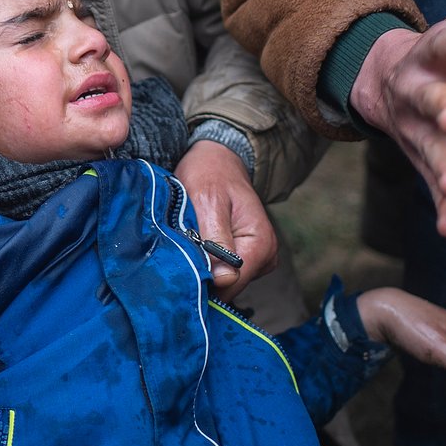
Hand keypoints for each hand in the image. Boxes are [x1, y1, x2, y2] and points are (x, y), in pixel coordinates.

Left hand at [174, 141, 276, 299]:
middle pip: (228, 286)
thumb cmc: (210, 175)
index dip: (203, 281)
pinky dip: (207, 261)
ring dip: (203, 266)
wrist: (216, 160)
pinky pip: (223, 271)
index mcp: (261, 244)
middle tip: (181, 247)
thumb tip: (224, 280)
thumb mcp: (208, 202)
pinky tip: (197, 243)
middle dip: (202, 273)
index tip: (179, 267)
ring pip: (224, 281)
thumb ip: (216, 241)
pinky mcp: (246, 258)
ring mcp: (258, 259)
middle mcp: (266, 256)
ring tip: (189, 239)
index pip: (231, 284)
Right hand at [349, 0, 445, 236]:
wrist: (388, 82)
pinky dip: (444, 208)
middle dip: (440, 108)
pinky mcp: (426, 159)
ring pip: (428, 148)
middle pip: (428, 99)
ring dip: (441, 166)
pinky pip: (433, 184)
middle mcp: (420, 91)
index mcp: (434, 52)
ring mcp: (419, 128)